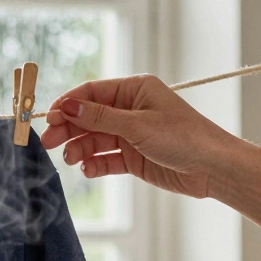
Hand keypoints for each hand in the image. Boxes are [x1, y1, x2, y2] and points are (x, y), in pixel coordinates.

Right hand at [40, 75, 240, 198]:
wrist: (212, 168)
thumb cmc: (183, 137)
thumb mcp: (137, 125)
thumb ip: (100, 117)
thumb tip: (68, 105)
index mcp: (135, 90)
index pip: (93, 92)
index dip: (69, 104)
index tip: (50, 117)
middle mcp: (131, 110)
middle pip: (89, 117)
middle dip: (69, 129)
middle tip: (48, 143)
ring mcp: (132, 135)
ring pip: (95, 140)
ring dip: (80, 149)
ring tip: (70, 161)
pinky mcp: (134, 158)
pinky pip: (106, 159)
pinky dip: (95, 164)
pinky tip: (88, 170)